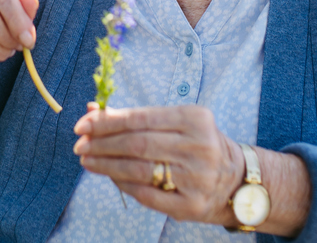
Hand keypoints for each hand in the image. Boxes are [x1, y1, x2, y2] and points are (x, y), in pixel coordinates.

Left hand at [73, 103, 243, 225]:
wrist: (237, 181)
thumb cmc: (197, 145)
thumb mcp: (175, 123)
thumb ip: (136, 117)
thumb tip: (92, 110)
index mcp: (194, 118)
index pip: (140, 118)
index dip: (107, 122)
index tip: (82, 124)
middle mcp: (198, 147)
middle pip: (137, 144)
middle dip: (102, 144)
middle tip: (79, 144)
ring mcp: (197, 178)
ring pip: (139, 169)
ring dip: (106, 165)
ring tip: (86, 160)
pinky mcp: (192, 205)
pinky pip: (147, 194)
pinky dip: (123, 184)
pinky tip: (109, 176)